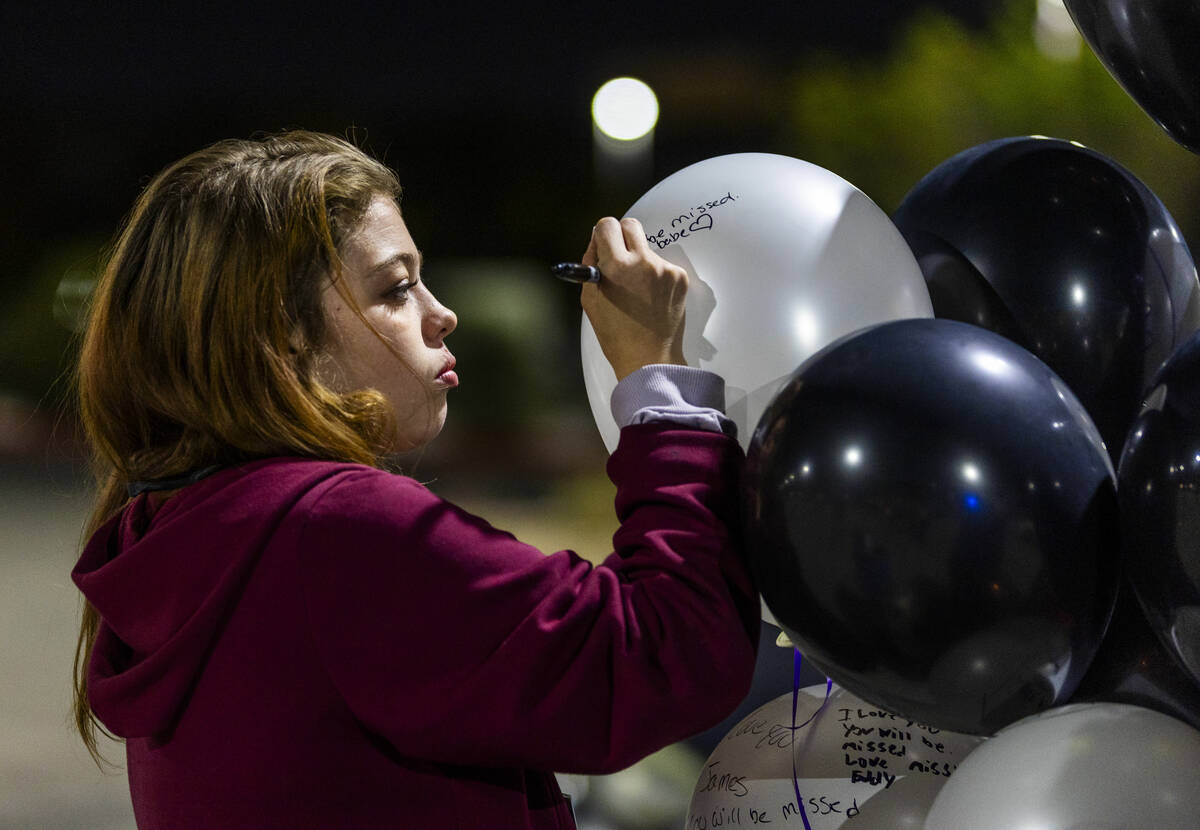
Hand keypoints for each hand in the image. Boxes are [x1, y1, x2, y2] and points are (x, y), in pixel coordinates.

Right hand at [580, 217, 687, 380]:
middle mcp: (644, 262)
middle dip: (621, 237)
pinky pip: (661, 265)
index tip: (603, 247)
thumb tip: (597, 240)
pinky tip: (650, 299)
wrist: (650, 359)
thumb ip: (591, 265)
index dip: (602, 236)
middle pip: (631, 225)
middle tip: (619, 258)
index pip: (607, 225)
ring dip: (639, 261)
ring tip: (636, 292)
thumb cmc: (616, 334)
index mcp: (617, 266)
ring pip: (647, 248)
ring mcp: (665, 269)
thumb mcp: (590, 299)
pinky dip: (654, 276)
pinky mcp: (680, 278)